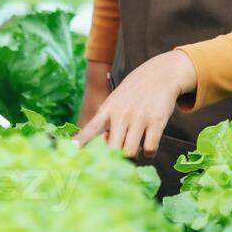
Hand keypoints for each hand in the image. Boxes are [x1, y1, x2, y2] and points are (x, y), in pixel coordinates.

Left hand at [75, 51, 195, 159]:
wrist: (161, 73)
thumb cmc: (134, 93)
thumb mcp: (115, 102)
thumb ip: (106, 124)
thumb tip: (100, 150)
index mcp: (108, 109)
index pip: (91, 129)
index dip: (80, 141)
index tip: (71, 150)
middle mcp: (121, 113)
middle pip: (112, 150)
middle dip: (115, 158)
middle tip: (120, 155)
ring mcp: (139, 117)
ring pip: (130, 153)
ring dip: (133, 155)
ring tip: (136, 145)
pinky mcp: (157, 121)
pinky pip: (149, 150)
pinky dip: (149, 153)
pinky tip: (148, 144)